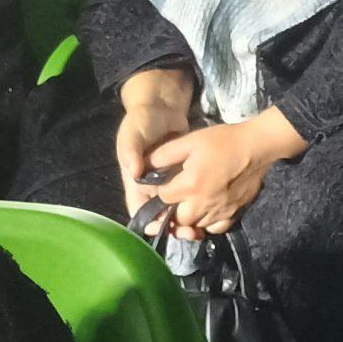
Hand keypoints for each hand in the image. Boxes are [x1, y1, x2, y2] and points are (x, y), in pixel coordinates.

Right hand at [117, 66, 195, 219]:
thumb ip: (131, 151)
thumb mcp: (133, 133)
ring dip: (188, 223)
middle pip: (161, 217)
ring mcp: (170, 185)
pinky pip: (191, 200)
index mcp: (136, 182)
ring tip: (201, 231)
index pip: (139, 210)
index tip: (163, 229)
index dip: (150, 223)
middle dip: (174, 228)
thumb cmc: (143, 121)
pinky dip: (200, 209)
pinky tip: (211, 215)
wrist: (162, 107)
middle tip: (190, 234)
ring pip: (178, 212)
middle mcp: (152, 188)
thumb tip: (134, 171)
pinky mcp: (186, 180)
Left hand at [143, 108, 307, 240]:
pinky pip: (215, 228)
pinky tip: (208, 210)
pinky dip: (208, 223)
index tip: (165, 182)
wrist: (257, 146)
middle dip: (173, 209)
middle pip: (177, 218)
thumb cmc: (222, 141)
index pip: (162, 198)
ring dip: (190, 216)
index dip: (160, 190)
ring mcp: (219, 211)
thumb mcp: (189, 141)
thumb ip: (164, 155)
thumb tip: (145, 166)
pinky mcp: (233, 213)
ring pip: (195, 225)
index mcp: (189, 185)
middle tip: (178, 194)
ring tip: (192, 201)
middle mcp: (203, 204)